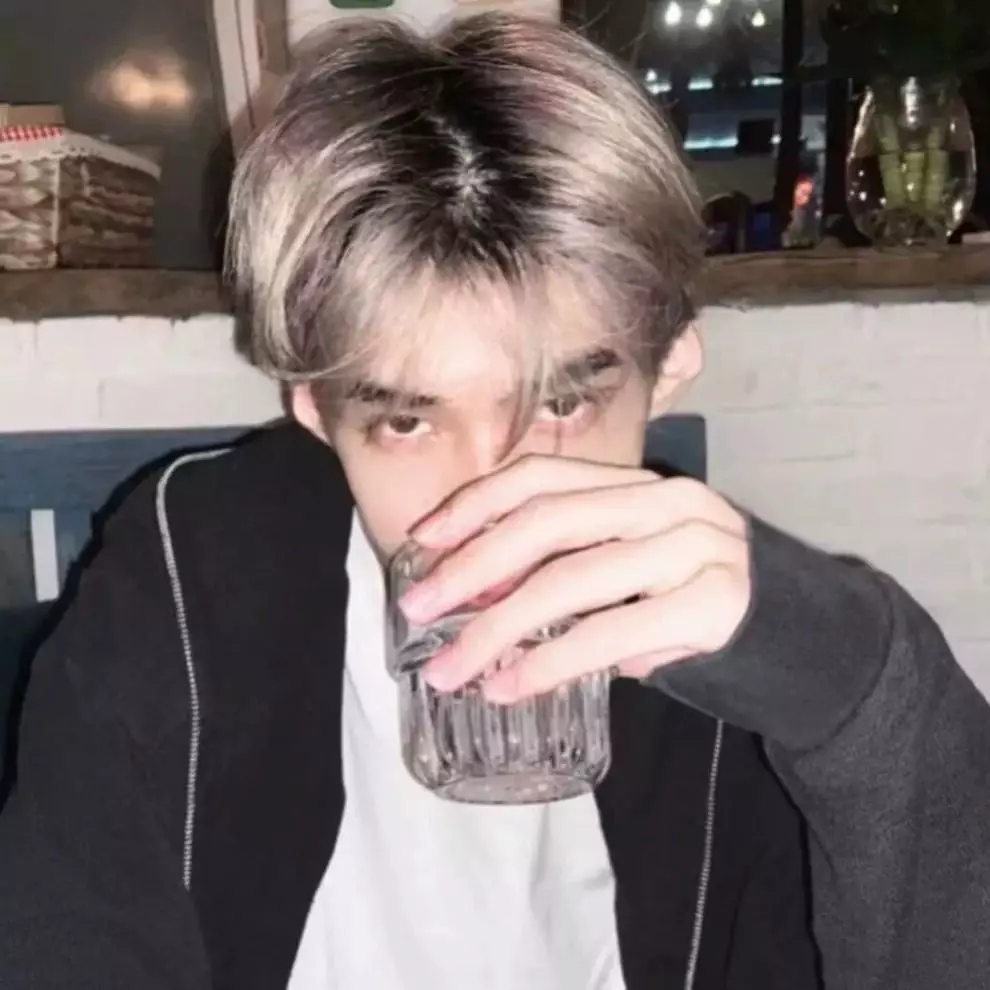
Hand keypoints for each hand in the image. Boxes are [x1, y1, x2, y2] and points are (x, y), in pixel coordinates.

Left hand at [398, 455, 751, 702]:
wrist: (805, 639)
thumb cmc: (695, 602)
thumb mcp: (632, 568)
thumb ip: (569, 569)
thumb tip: (477, 600)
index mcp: (639, 485)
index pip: (542, 476)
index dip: (475, 504)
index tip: (422, 542)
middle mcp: (666, 503)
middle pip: (547, 522)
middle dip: (471, 567)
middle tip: (417, 610)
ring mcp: (696, 548)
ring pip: (572, 580)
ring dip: (497, 629)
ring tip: (452, 670)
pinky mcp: (716, 605)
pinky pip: (612, 633)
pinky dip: (551, 661)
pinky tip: (513, 685)